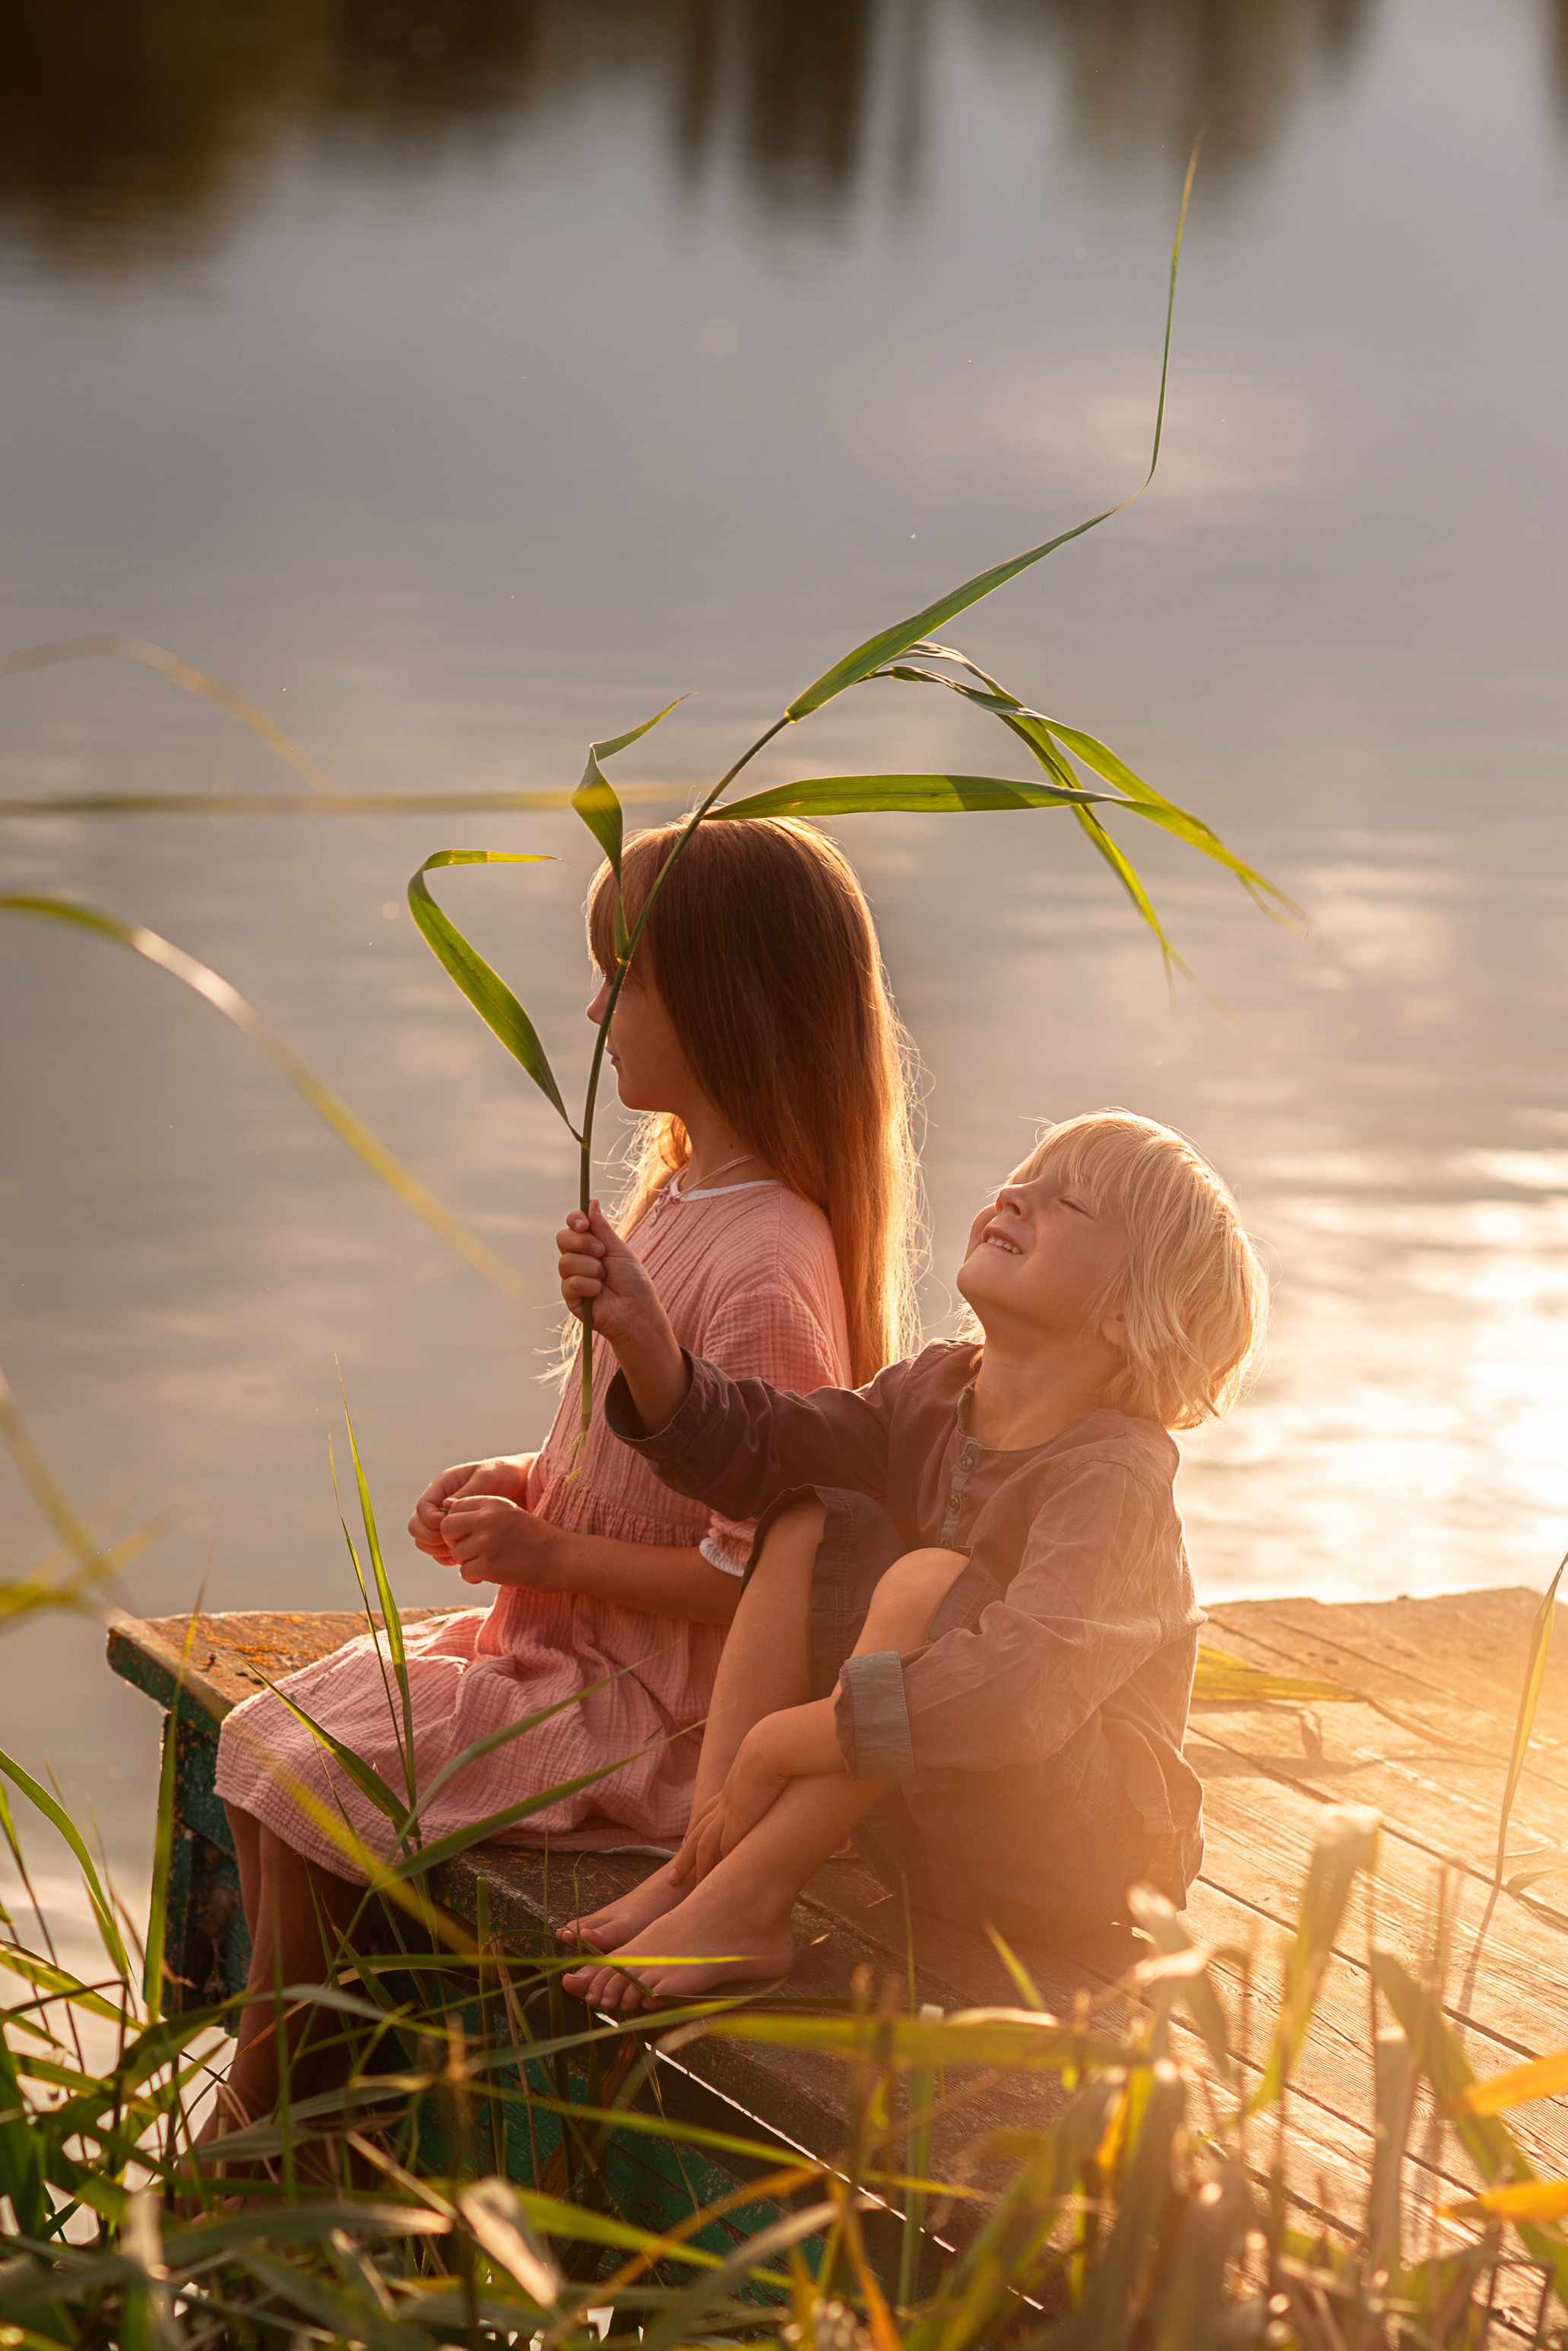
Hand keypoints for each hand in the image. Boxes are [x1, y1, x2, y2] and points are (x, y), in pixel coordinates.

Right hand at [409, 1455, 533, 1565]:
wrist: (523, 1485)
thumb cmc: (506, 1474)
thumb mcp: (488, 1477)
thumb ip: (468, 1492)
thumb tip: (446, 1507)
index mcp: (444, 1486)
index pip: (423, 1508)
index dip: (430, 1521)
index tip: (447, 1525)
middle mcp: (439, 1505)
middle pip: (417, 1528)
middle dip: (430, 1539)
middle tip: (452, 1543)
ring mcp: (446, 1522)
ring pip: (426, 1543)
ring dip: (438, 1551)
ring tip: (460, 1551)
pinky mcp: (456, 1536)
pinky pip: (440, 1553)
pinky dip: (447, 1558)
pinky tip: (465, 1558)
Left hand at [440, 1490, 566, 1589]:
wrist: (562, 1557)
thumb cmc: (537, 1539)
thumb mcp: (511, 1514)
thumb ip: (483, 1513)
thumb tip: (448, 1517)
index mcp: (493, 1503)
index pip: (455, 1508)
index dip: (459, 1524)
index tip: (470, 1534)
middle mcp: (487, 1519)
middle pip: (447, 1529)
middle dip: (454, 1542)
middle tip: (471, 1551)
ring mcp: (487, 1542)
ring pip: (456, 1554)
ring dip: (468, 1562)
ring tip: (489, 1563)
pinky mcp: (489, 1565)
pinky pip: (465, 1572)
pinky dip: (475, 1577)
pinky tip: (492, 1574)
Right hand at [556, 1202, 687, 1429]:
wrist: (637, 1312)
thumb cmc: (633, 1282)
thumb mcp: (619, 1250)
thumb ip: (602, 1228)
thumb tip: (592, 1202)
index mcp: (592, 1244)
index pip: (574, 1224)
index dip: (575, 1220)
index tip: (584, 1223)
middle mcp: (579, 1258)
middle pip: (563, 1238)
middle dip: (582, 1243)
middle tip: (601, 1253)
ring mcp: (573, 1277)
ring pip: (565, 1261)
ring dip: (589, 1267)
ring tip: (604, 1277)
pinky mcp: (570, 1297)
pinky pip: (569, 1282)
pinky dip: (588, 1285)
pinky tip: (599, 1292)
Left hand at [671, 1702, 843, 1883]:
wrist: (776, 1744)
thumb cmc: (788, 1750)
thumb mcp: (784, 1767)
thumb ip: (786, 1780)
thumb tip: (800, 1784)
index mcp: (736, 1785)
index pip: (712, 1809)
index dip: (702, 1825)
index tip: (691, 1838)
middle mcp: (727, 1799)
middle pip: (698, 1827)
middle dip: (685, 1849)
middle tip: (673, 1870)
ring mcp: (728, 1810)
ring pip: (700, 1842)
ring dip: (690, 1863)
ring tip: (678, 1882)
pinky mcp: (735, 1822)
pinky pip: (715, 1849)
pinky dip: (710, 1865)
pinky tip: (708, 1880)